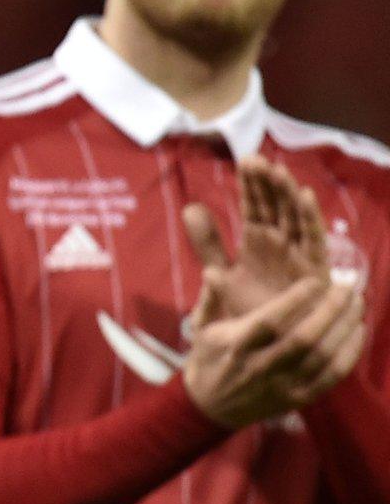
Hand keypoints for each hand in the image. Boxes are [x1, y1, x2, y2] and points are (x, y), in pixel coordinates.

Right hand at [181, 271, 365, 427]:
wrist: (210, 406)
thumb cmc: (208, 360)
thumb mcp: (202, 329)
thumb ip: (211, 298)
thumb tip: (212, 270)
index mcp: (235, 345)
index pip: (269, 321)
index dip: (295, 300)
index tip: (315, 281)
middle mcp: (259, 366)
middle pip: (303, 338)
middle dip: (329, 310)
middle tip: (346, 289)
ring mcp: (280, 385)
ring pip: (321, 356)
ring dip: (344, 328)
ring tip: (356, 306)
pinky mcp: (296, 398)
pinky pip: (330, 377)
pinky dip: (349, 354)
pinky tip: (357, 333)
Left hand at [183, 155, 330, 325]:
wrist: (266, 343)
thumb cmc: (248, 308)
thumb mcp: (221, 273)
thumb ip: (207, 243)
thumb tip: (189, 208)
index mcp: (256, 241)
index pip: (253, 206)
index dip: (250, 185)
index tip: (243, 161)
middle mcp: (279, 242)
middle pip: (274, 206)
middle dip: (266, 183)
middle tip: (255, 159)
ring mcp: (297, 253)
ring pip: (293, 217)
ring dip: (287, 194)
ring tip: (277, 171)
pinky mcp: (314, 268)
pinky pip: (314, 240)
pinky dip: (310, 218)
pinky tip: (305, 196)